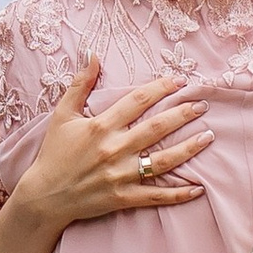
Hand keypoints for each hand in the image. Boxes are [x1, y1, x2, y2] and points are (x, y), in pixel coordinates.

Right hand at [12, 62, 212, 226]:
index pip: (137, 101)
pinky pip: (156, 195)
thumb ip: (79, 85)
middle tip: (202, 105)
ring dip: (188, 148)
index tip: (179, 81)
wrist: (43, 197)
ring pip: (162, 161)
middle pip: (156, 128)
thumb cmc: (53, 154)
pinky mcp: (123, 198)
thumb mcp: (62, 115)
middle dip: (182, 114)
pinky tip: (198, 188)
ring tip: (208, 137)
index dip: (160, 89)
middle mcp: (114, 149)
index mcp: (100, 126)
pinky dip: (178, 193)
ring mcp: (120, 175)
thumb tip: (93, 55)